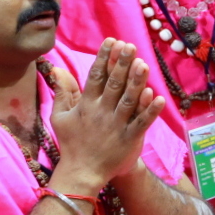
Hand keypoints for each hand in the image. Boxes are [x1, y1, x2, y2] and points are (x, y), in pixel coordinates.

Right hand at [47, 40, 164, 194]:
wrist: (82, 172)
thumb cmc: (72, 143)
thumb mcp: (60, 116)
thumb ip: (62, 92)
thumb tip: (56, 69)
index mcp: (86, 105)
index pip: (96, 77)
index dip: (104, 58)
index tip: (112, 42)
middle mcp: (102, 113)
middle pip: (114, 84)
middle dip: (122, 64)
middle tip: (130, 46)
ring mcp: (116, 125)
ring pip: (128, 100)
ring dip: (136, 82)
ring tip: (143, 64)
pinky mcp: (129, 139)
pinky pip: (141, 122)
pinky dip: (150, 110)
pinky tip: (159, 97)